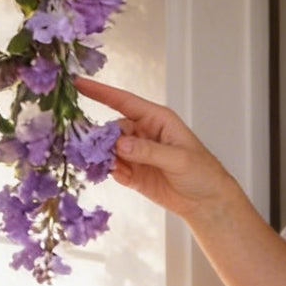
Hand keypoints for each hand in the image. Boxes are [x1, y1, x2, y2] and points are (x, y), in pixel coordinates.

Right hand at [74, 76, 242, 223]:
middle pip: (111, 129)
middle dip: (100, 138)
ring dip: (101, 157)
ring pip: (108, 149)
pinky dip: (108, 171)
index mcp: (156, 119)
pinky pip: (112, 168)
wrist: (207, 202)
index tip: (78, 83)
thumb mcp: (179, 158)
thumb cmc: (202, 172)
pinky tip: (112, 175)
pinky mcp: (133, 173)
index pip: (123, 101)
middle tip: (93, 149)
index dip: (100, 92)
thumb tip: (119, 144)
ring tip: (99, 165)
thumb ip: (148, 151)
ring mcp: (136, 153)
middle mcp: (143, 133)